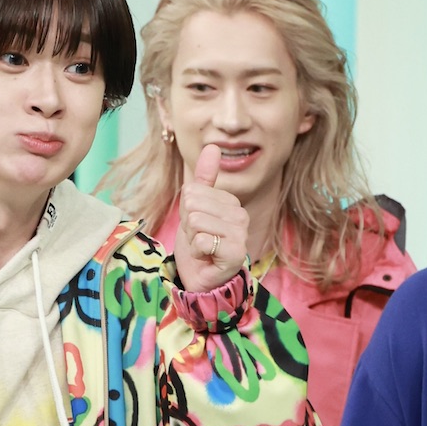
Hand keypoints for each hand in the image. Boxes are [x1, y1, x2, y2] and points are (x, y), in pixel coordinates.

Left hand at [174, 144, 249, 292]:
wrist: (201, 279)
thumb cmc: (199, 244)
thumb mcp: (194, 208)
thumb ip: (204, 179)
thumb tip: (212, 146)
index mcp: (231, 202)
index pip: (192, 191)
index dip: (186, 212)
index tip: (197, 227)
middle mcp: (240, 215)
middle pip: (193, 204)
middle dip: (188, 225)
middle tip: (198, 238)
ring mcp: (240, 234)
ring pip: (196, 221)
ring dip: (192, 239)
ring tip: (202, 248)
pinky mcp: (235, 252)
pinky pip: (202, 240)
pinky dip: (196, 252)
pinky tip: (206, 258)